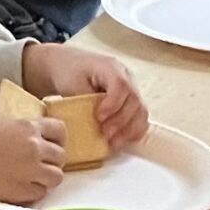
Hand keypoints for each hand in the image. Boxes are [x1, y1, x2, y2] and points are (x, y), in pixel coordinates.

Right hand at [0, 115, 66, 206]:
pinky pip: (41, 194)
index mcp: (27, 126)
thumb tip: (35, 138)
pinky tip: (18, 188)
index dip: (56, 140)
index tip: (49, 146)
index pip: (60, 130)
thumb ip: (21, 131)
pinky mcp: (23, 191)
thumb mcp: (0, 125)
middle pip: (61, 157)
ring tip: (30, 179)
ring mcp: (31, 170)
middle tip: (37, 166)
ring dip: (46, 179)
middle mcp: (34, 147)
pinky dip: (33, 193)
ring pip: (57, 177)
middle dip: (51, 162)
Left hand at [22, 44, 150, 148]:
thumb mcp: (73, 84)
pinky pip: (140, 119)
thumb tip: (96, 123)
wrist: (68, 67)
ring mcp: (132, 89)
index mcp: (111, 67)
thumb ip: (86, 101)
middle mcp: (127, 76)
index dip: (113, 104)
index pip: (121, 85)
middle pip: (135, 100)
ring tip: (112, 143)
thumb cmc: (69, 74)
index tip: (99, 118)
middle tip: (105, 134)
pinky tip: (118, 141)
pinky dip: (132, 132)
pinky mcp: (131, 102)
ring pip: (141, 112)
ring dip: (129, 131)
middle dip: (121, 121)